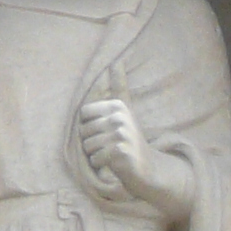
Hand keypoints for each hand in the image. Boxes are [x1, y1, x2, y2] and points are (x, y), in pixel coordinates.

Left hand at [79, 93, 189, 218]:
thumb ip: (120, 87)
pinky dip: (101, 165)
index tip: (107, 130)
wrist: (147, 169)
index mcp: (118, 105)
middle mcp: (120, 117)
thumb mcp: (126, 112)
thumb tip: (116, 60)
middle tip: (111, 146)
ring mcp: (121, 135)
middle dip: (92, 142)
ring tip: (112, 154)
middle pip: (83, 130)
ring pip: (87, 146)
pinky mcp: (120, 152)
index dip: (90, 126)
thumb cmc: (130, 140)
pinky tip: (115, 164)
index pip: (83, 113)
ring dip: (96, 154)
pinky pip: (95, 159)